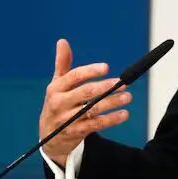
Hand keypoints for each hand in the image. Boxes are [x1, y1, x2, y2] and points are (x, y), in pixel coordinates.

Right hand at [39, 39, 131, 167]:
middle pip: (85, 92)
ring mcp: (66, 119)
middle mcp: (59, 103)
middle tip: (123, 83)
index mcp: (56, 88)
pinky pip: (96, 125)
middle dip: (106, 87)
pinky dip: (111, 119)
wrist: (49, 137)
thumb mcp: (57, 84)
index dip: (90, 71)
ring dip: (112, 103)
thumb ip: (63, 63)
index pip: (74, 76)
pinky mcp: (75, 133)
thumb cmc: (58, 103)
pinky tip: (124, 114)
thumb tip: (62, 41)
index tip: (106, 67)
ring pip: (92, 109)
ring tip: (127, 97)